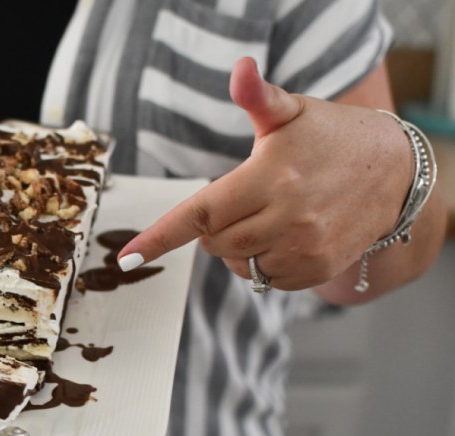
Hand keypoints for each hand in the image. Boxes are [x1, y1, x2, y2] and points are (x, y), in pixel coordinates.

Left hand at [117, 57, 412, 291]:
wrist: (394, 172)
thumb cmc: (330, 137)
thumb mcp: (292, 113)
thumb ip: (258, 98)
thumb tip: (241, 68)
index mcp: (269, 176)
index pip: (201, 213)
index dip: (161, 236)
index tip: (128, 256)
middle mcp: (287, 216)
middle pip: (214, 241)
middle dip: (214, 227)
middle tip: (242, 201)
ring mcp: (305, 247)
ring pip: (239, 263)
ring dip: (238, 247)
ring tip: (268, 216)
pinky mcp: (318, 268)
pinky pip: (267, 279)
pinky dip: (264, 263)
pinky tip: (286, 236)